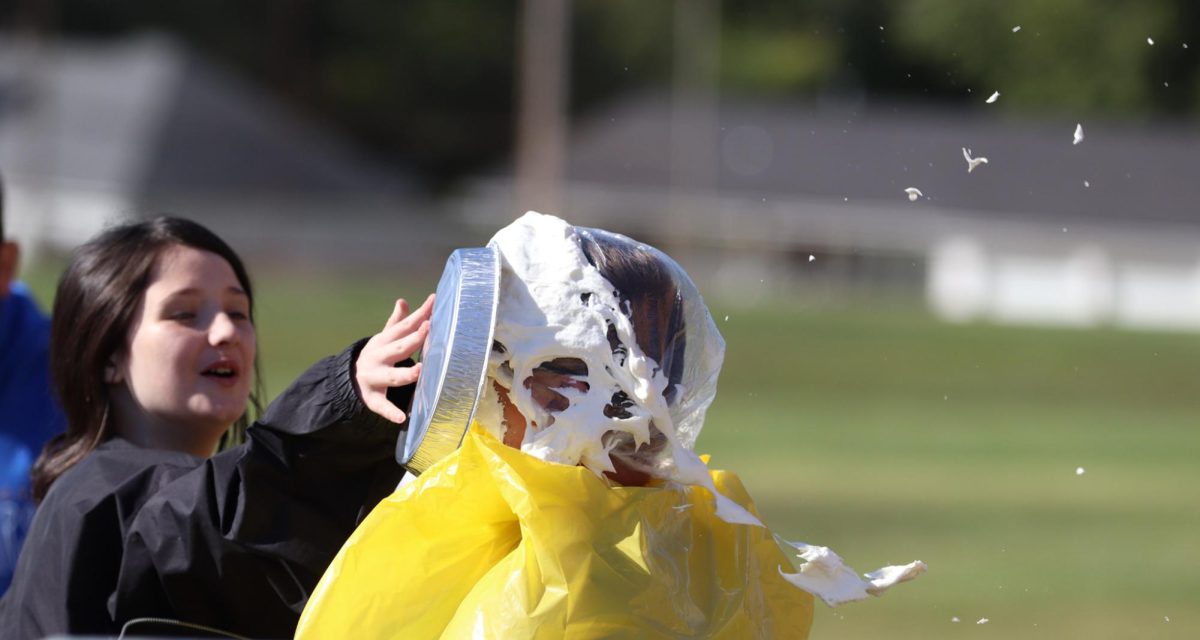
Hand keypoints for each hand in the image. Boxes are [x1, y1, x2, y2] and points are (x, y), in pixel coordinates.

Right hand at [354, 294, 433, 422]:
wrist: (347, 378)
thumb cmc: (376, 355)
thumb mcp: (384, 338)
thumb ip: (397, 322)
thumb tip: (403, 301)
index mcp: (383, 341)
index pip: (404, 326)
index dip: (419, 315)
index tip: (433, 303)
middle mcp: (378, 357)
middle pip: (399, 348)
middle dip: (413, 339)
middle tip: (428, 328)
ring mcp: (374, 377)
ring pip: (391, 376)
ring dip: (406, 374)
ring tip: (420, 371)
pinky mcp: (372, 398)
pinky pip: (382, 406)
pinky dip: (390, 412)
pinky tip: (401, 418)